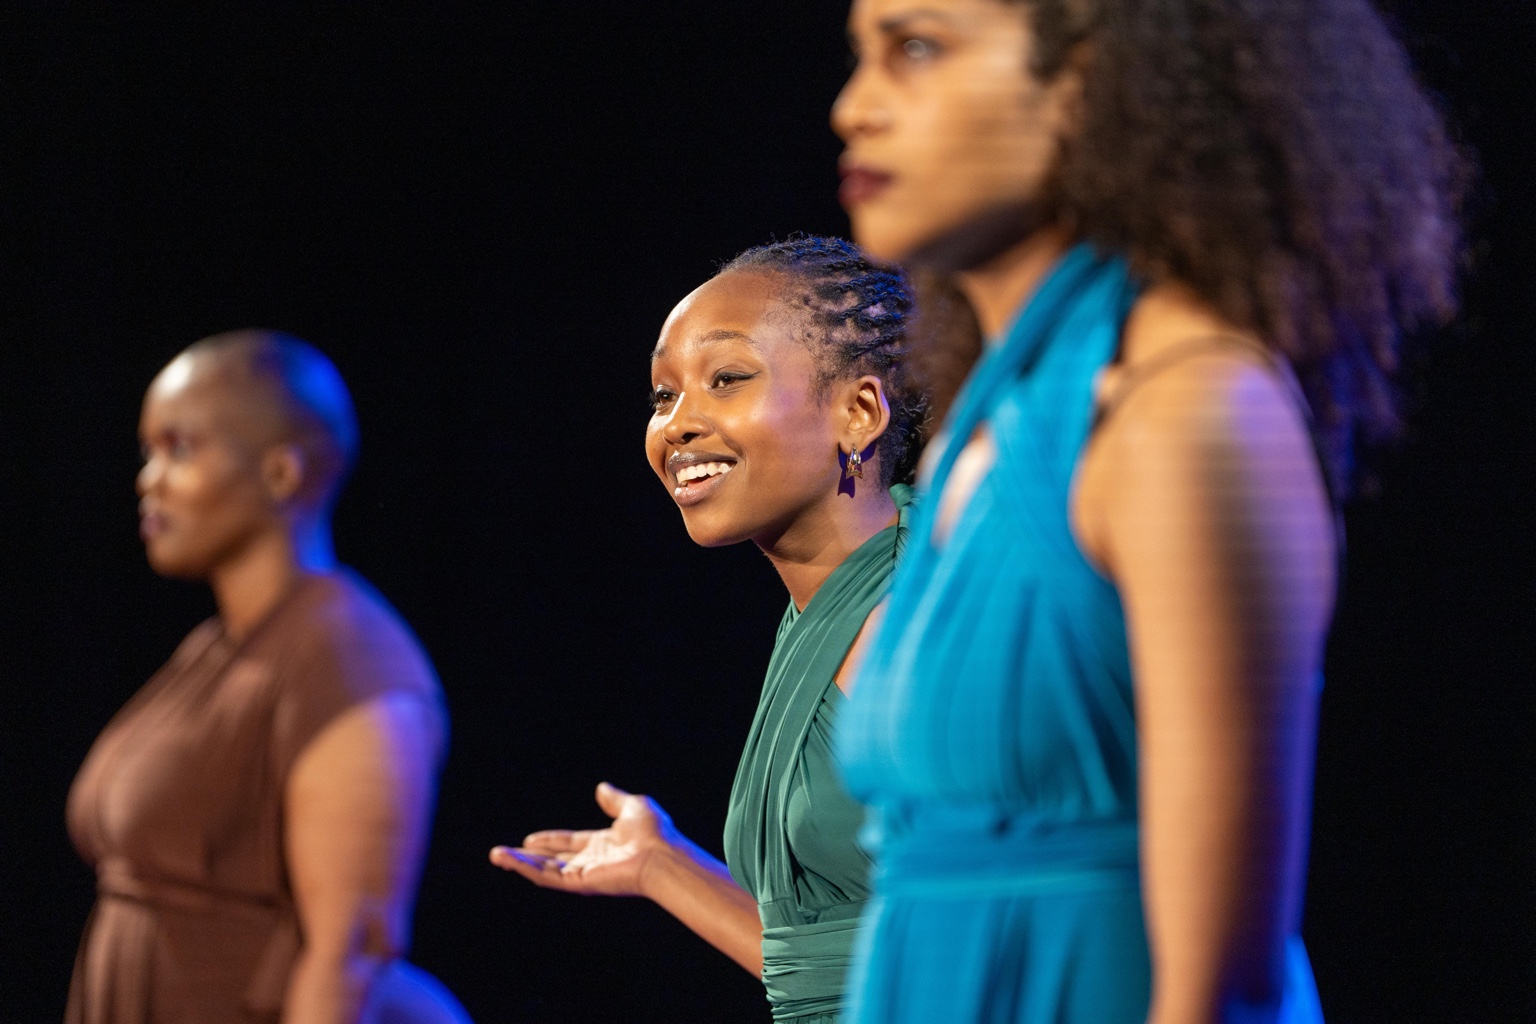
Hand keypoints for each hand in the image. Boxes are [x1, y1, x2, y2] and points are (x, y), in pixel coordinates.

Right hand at [489, 782, 679, 897]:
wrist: (661, 854)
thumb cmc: (654, 833)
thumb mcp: (633, 806)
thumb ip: (615, 800)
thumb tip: (602, 788)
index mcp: (603, 844)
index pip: (569, 843)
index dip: (549, 841)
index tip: (528, 839)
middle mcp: (591, 861)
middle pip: (552, 859)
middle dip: (527, 857)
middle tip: (502, 852)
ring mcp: (584, 874)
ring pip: (544, 870)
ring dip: (519, 864)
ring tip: (496, 856)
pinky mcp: (579, 883)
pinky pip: (548, 877)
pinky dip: (527, 870)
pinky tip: (510, 860)